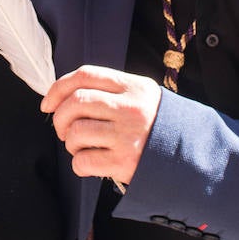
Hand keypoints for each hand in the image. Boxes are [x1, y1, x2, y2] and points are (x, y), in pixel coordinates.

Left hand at [41, 66, 160, 184]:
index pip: (86, 76)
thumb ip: (111, 91)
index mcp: (133, 87)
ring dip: (70, 142)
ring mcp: (127, 135)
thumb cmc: (157, 126)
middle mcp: (130, 108)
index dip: (58, 88)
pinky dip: (78, 164)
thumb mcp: (142, 96)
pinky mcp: (124, 162)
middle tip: (63, 129)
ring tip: (81, 146)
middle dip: (60, 118)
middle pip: (76, 102)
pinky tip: (90, 162)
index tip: (48, 103)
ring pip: (76, 132)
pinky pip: (83, 161)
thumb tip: (64, 96)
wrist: (190, 155)